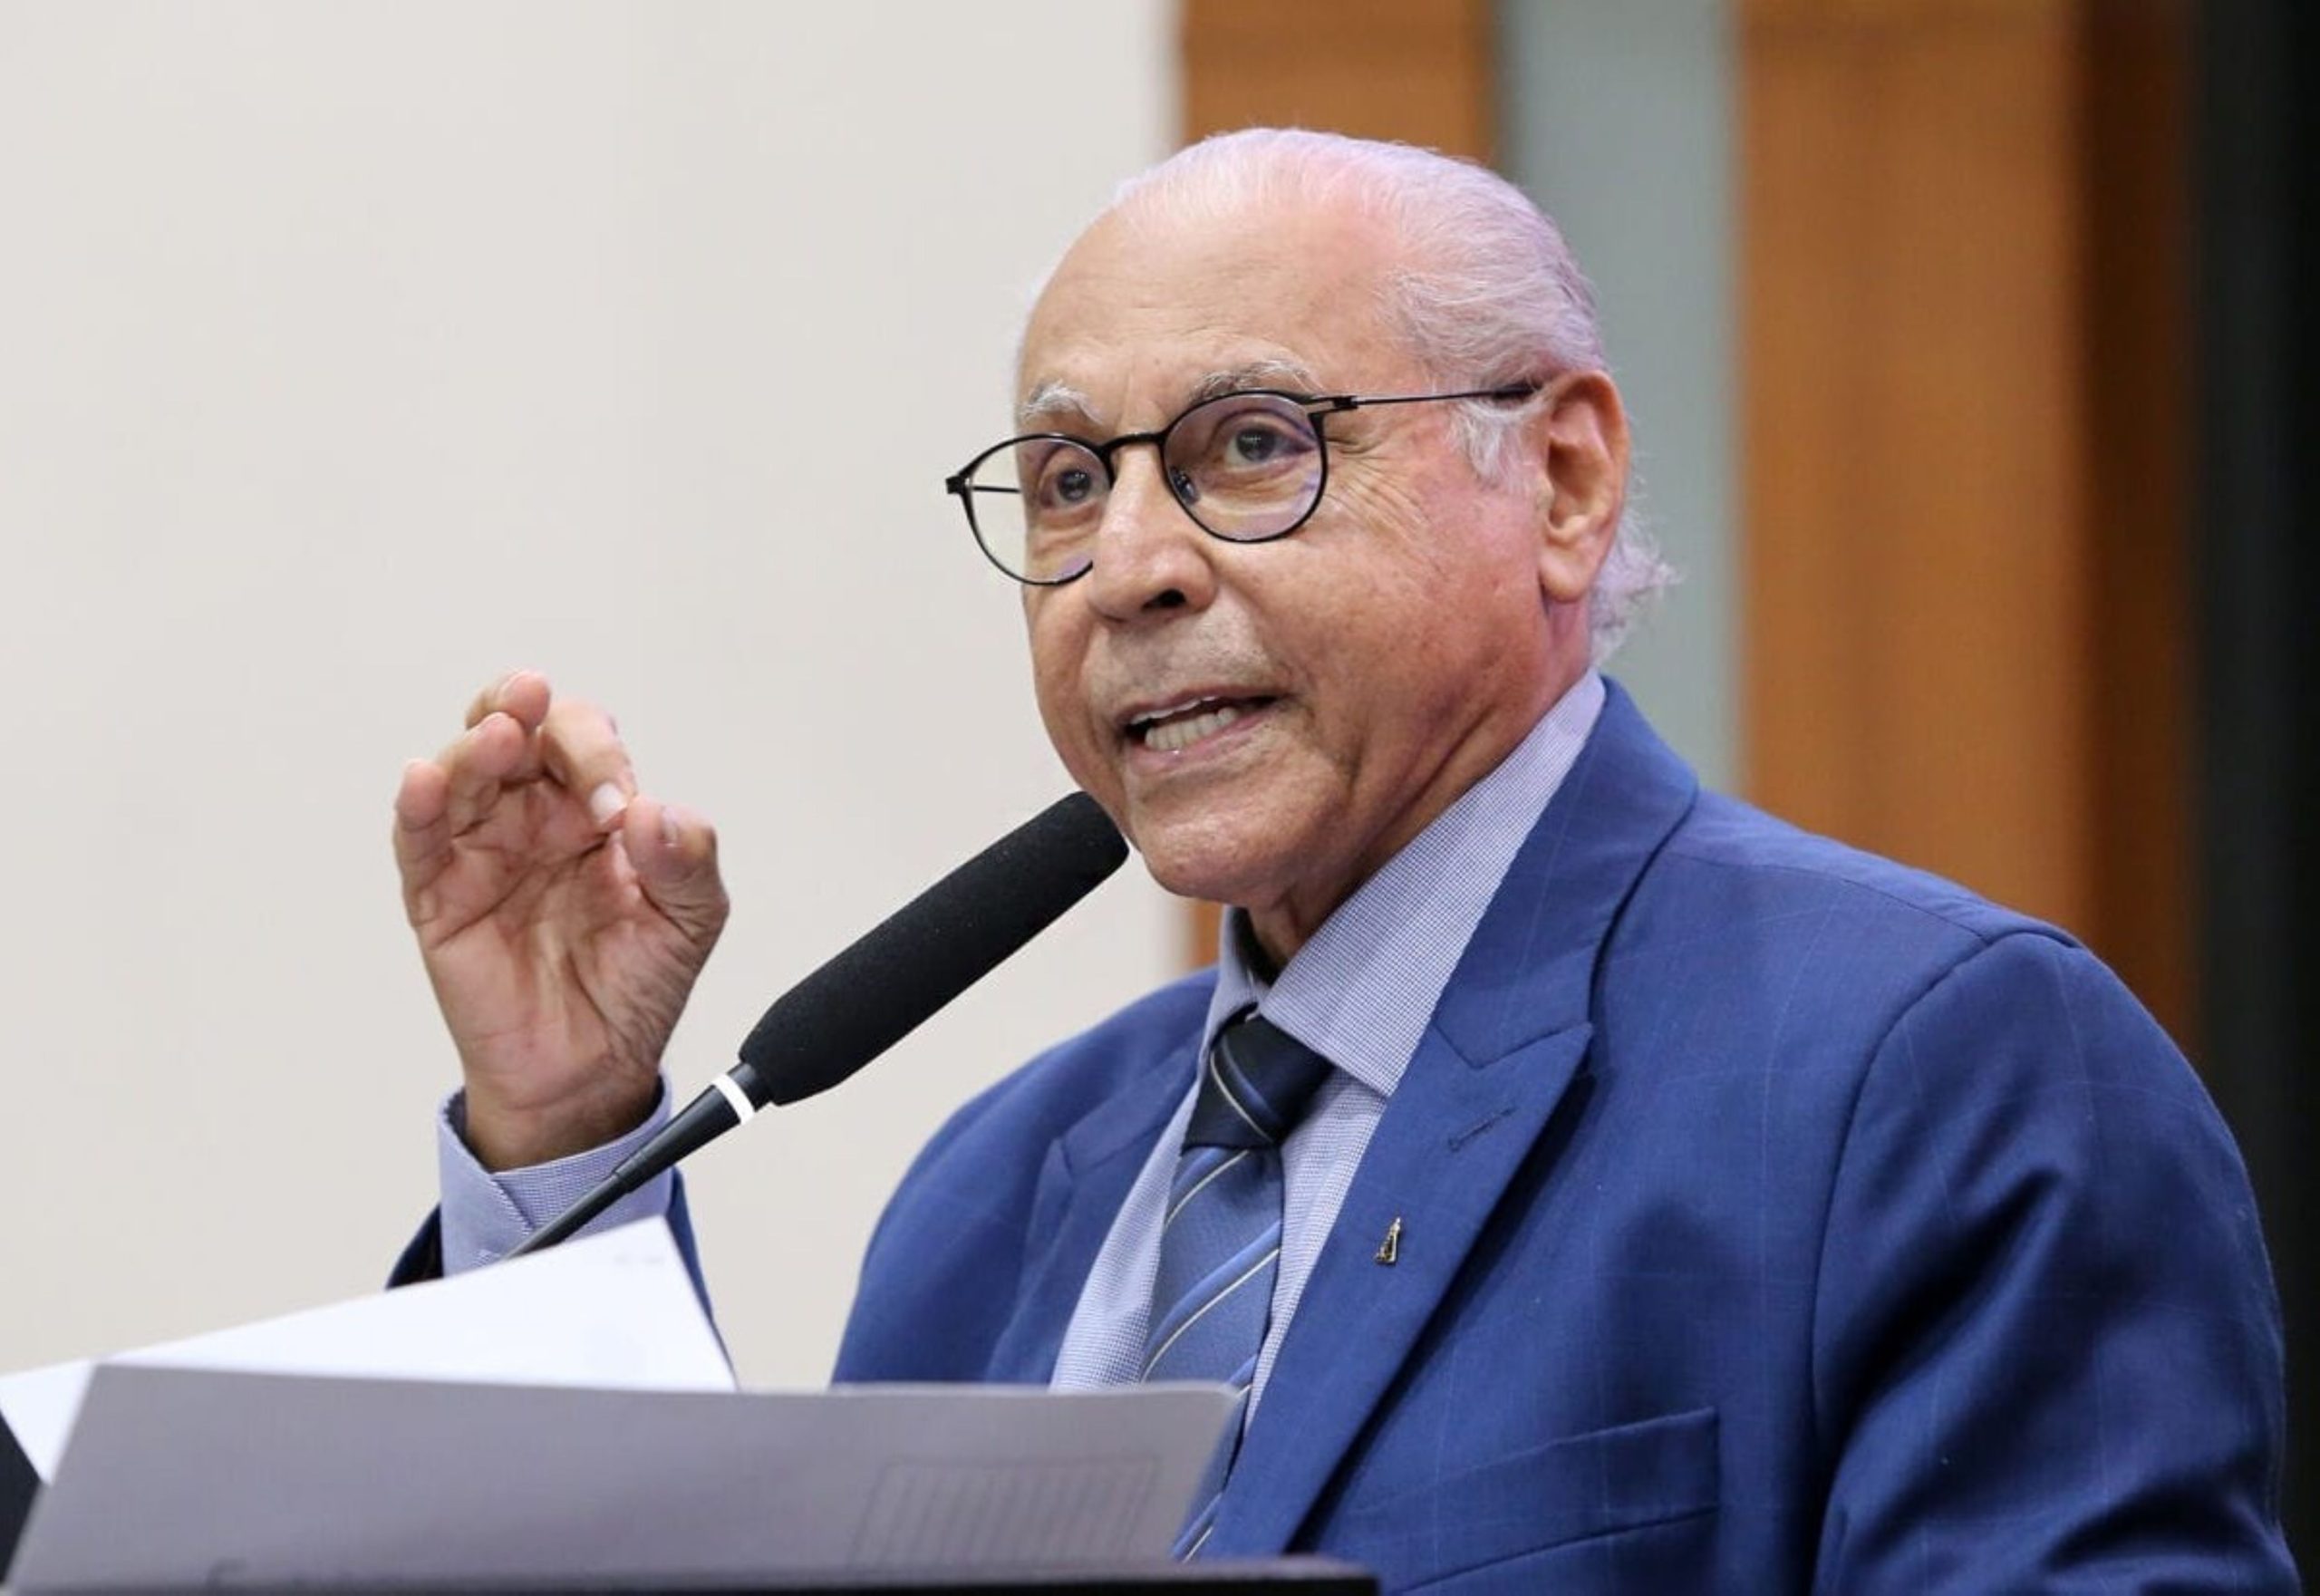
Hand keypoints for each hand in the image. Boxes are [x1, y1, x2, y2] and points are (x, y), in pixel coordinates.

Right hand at [393, 671, 728, 1168]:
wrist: (593, 1069)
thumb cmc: (637, 984)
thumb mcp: (690, 920)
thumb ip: (688, 862)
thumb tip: (654, 812)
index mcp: (596, 805)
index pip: (586, 742)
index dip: (598, 755)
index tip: (618, 811)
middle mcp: (534, 813)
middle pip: (515, 731)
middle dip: (521, 707)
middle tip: (531, 702)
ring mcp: (482, 848)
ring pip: (462, 772)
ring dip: (473, 746)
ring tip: (496, 737)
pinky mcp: (439, 894)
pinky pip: (419, 840)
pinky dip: (417, 805)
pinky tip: (424, 781)